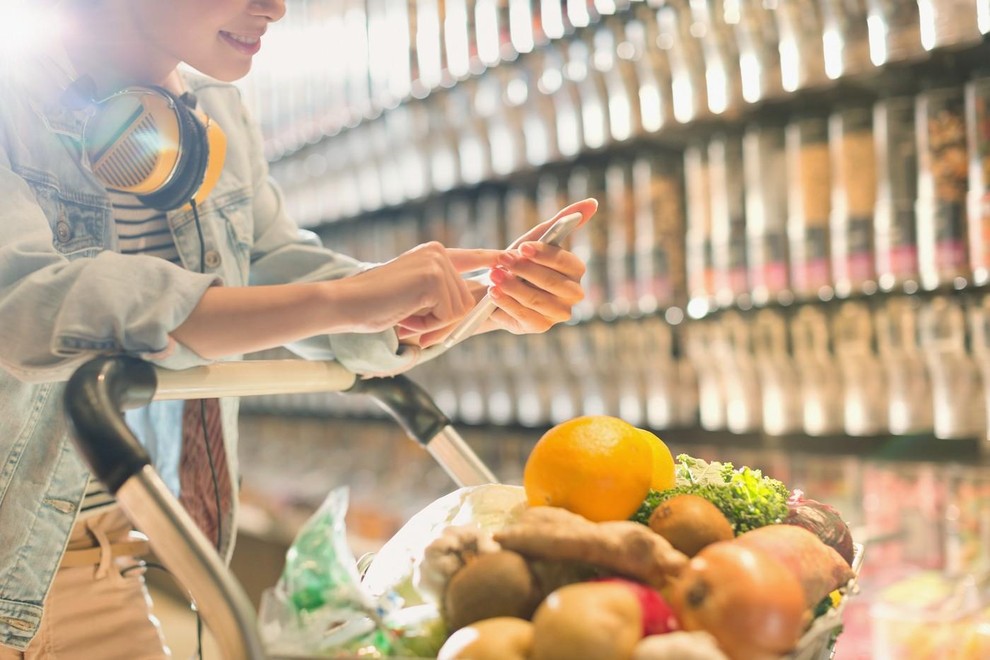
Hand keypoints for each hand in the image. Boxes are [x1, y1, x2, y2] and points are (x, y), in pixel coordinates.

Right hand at [339, 241, 498, 338]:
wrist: (345, 303)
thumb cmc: (373, 305)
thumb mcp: (414, 297)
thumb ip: (441, 295)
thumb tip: (477, 300)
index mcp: (432, 254)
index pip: (472, 257)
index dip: (493, 259)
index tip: (512, 257)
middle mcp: (438, 253)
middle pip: (467, 299)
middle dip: (442, 320)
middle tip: (409, 318)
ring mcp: (437, 264)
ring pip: (459, 310)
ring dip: (432, 323)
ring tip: (404, 313)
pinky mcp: (434, 279)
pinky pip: (448, 316)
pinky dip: (426, 325)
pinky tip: (404, 315)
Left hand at [486, 198, 594, 335]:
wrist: (496, 285)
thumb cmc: (520, 260)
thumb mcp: (537, 239)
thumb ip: (563, 221)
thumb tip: (593, 202)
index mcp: (576, 270)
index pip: (565, 262)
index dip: (543, 255)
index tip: (522, 247)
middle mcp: (573, 294)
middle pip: (552, 283)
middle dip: (525, 270)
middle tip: (502, 260)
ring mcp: (558, 313)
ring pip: (537, 300)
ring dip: (513, 287)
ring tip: (494, 276)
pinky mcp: (540, 327)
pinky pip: (525, 317)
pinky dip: (507, 303)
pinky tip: (494, 293)